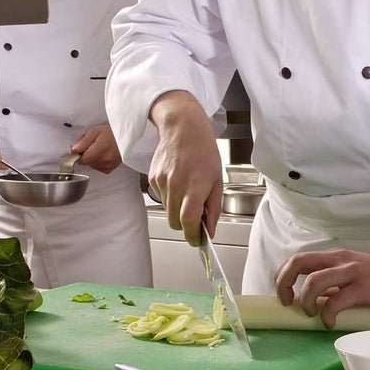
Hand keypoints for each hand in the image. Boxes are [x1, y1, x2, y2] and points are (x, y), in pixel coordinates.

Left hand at [71, 124, 121, 173]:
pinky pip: (98, 167)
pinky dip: (97, 162)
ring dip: (92, 158)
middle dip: (85, 154)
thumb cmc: (111, 132)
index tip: (79, 147)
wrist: (126, 137)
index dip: (77, 153)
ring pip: (91, 165)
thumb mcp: (94, 131)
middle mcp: (102, 162)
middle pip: (85, 162)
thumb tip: (73, 150)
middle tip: (92, 144)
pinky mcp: (109, 169)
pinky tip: (103, 154)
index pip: (80, 159)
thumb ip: (82, 142)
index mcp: (97, 152)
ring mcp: (106, 166)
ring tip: (99, 148)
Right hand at [148, 90, 222, 245]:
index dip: (192, 235)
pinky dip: (170, 198)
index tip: (197, 241)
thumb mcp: (217, 180)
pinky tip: (178, 182)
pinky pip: (161, 199)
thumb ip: (213, 208)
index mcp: (196, 185)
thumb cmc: (204, 151)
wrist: (182, 128)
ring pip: (167, 212)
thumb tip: (209, 231)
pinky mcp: (152, 178)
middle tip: (195, 220)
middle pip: (175, 222)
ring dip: (177, 211)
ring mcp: (162, 181)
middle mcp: (176, 184)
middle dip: (185, 226)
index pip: (189, 219)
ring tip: (188, 193)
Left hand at [275, 236, 369, 327]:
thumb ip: (333, 283)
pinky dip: (327, 315)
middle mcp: (339, 260)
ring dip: (305, 301)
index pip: (298, 259)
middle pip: (298, 263)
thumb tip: (314, 299)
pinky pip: (335, 301)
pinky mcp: (362, 287)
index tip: (284, 295)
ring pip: (313, 281)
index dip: (283, 276)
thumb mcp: (352, 273)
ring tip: (312, 313)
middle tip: (288, 303)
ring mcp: (350, 272)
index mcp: (334, 256)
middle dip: (284, 284)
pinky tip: (330, 323)